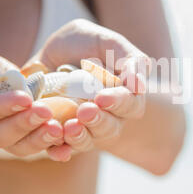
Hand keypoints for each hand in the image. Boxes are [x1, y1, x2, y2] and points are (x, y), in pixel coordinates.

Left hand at [26, 19, 149, 160]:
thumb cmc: (86, 43)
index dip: (119, 102)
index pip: (130, 104)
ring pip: (90, 141)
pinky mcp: (64, 134)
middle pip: (112, 128)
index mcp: (125, 94)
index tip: (102, 97)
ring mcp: (87, 127)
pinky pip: (64, 148)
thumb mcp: (109, 42)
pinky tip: (55, 150)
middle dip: (99, 121)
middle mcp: (109, 116)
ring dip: (81, 138)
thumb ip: (130, 60)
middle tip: (84, 111)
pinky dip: (61, 151)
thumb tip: (139, 86)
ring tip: (68, 128)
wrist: (53, 51)